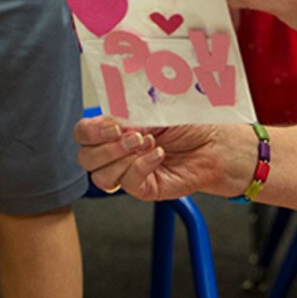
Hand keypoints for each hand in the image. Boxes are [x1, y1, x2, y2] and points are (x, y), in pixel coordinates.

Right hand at [74, 116, 227, 199]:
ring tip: (149, 144)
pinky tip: (158, 155)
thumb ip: (126, 112)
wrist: (213, 142)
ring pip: (101, 176)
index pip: (83, 134)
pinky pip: (128, 183)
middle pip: (85, 158)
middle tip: (133, 136)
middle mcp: (117, 152)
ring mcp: (128, 172)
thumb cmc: (188, 123)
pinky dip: (141, 166)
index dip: (91, 131)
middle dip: (107, 147)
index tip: (113, 126)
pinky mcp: (143, 188)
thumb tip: (108, 116)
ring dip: (123, 158)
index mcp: (114, 129)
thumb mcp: (152, 109)